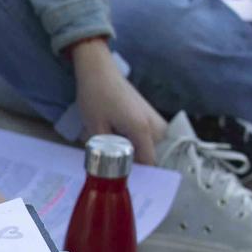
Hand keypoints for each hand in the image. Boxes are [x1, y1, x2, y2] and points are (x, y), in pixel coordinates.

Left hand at [71, 42, 165, 165]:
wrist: (99, 70)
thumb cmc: (95, 97)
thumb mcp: (95, 128)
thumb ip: (105, 151)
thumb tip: (109, 171)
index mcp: (142, 130)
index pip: (149, 163)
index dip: (138, 175)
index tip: (124, 180)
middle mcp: (155, 125)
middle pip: (157, 156)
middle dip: (142, 166)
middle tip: (122, 172)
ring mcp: (155, 118)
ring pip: (157, 146)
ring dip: (143, 154)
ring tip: (123, 159)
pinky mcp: (151, 114)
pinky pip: (154, 137)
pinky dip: (144, 144)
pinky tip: (126, 146)